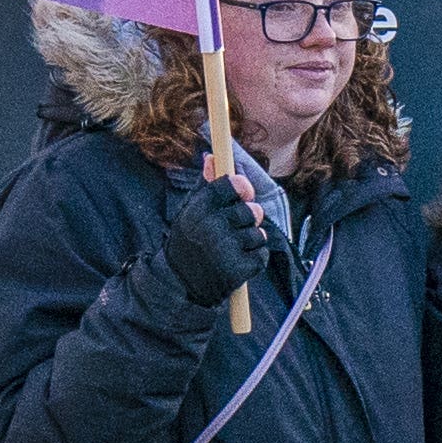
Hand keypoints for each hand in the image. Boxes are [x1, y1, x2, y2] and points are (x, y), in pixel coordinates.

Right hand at [156, 167, 273, 304]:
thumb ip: (206, 186)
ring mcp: (226, 248)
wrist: (179, 286)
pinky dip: (254, 259)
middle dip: (249, 219)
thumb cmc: (188, 243)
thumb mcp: (190, 213)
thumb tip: (213, 157)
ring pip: (258, 233)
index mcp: (199, 209)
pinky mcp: (238, 269)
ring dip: (251, 241)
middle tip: (234, 229)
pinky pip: (261, 254)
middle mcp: (212, 226)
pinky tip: (237, 263)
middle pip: (251, 210)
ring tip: (232, 249)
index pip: (232, 184)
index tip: (244, 193)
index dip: (243, 187)